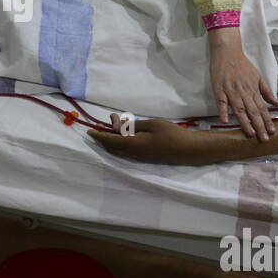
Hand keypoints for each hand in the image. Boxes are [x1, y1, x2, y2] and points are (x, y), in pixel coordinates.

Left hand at [89, 113, 212, 164]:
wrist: (188, 149)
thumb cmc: (171, 134)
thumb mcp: (151, 124)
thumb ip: (133, 126)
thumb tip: (116, 127)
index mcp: (133, 145)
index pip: (110, 141)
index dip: (99, 136)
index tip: (89, 131)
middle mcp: (133, 154)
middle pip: (112, 147)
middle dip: (105, 136)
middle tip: (108, 120)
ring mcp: (139, 158)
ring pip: (119, 150)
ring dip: (113, 139)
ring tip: (116, 123)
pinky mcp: (145, 158)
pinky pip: (126, 151)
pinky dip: (121, 143)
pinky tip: (125, 133)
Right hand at [209, 31, 277, 140]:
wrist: (228, 52)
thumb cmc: (242, 65)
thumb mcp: (258, 76)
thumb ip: (266, 90)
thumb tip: (276, 102)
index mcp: (253, 90)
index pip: (262, 108)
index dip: (267, 120)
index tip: (272, 131)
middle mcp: (243, 92)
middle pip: (253, 112)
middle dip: (259, 126)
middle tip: (264, 139)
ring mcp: (231, 91)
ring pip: (239, 109)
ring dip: (245, 122)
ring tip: (251, 134)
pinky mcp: (219, 89)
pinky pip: (221, 102)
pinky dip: (223, 111)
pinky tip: (225, 121)